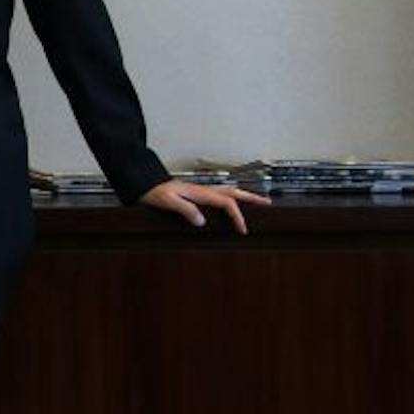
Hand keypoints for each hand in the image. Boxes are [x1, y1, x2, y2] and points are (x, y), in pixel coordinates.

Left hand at [141, 179, 270, 233]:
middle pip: (234, 192)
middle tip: (267, 203)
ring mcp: (202, 190)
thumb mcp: (168, 201)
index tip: (242, 229)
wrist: (145, 184)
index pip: (226, 203)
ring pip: (229, 191)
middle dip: (252, 198)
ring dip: (244, 195)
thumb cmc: (154, 193)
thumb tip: (202, 221)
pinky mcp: (197, 193)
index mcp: (200, 193)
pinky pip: (220, 193)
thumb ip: (185, 210)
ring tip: (258, 200)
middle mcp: (204, 189)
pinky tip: (233, 201)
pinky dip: (232, 196)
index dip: (237, 216)